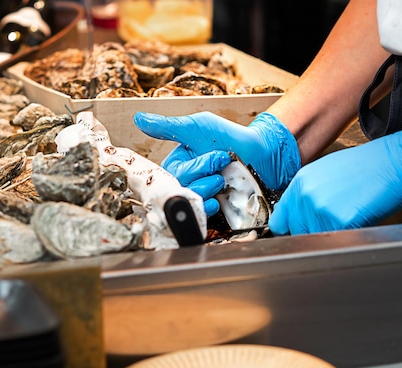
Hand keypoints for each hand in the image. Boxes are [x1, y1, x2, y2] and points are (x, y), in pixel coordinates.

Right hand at [133, 112, 300, 213]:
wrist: (263, 153)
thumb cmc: (231, 137)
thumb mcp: (198, 127)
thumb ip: (168, 127)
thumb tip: (139, 118)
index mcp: (178, 163)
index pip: (170, 174)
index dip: (190, 167)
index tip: (211, 157)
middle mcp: (186, 181)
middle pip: (180, 188)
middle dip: (201, 176)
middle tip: (221, 164)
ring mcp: (200, 196)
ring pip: (190, 202)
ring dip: (207, 190)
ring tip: (223, 180)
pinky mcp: (213, 210)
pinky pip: (200, 216)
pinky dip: (207, 210)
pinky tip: (217, 203)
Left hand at [268, 119, 401, 234]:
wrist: (395, 164)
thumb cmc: (368, 168)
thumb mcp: (327, 173)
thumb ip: (308, 193)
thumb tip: (299, 214)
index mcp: (300, 182)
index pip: (280, 219)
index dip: (292, 227)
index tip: (300, 230)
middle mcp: (305, 195)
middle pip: (296, 232)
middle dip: (312, 232)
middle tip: (333, 222)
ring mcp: (319, 209)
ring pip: (314, 239)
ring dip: (329, 236)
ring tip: (348, 218)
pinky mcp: (337, 221)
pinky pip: (334, 241)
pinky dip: (344, 238)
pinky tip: (356, 221)